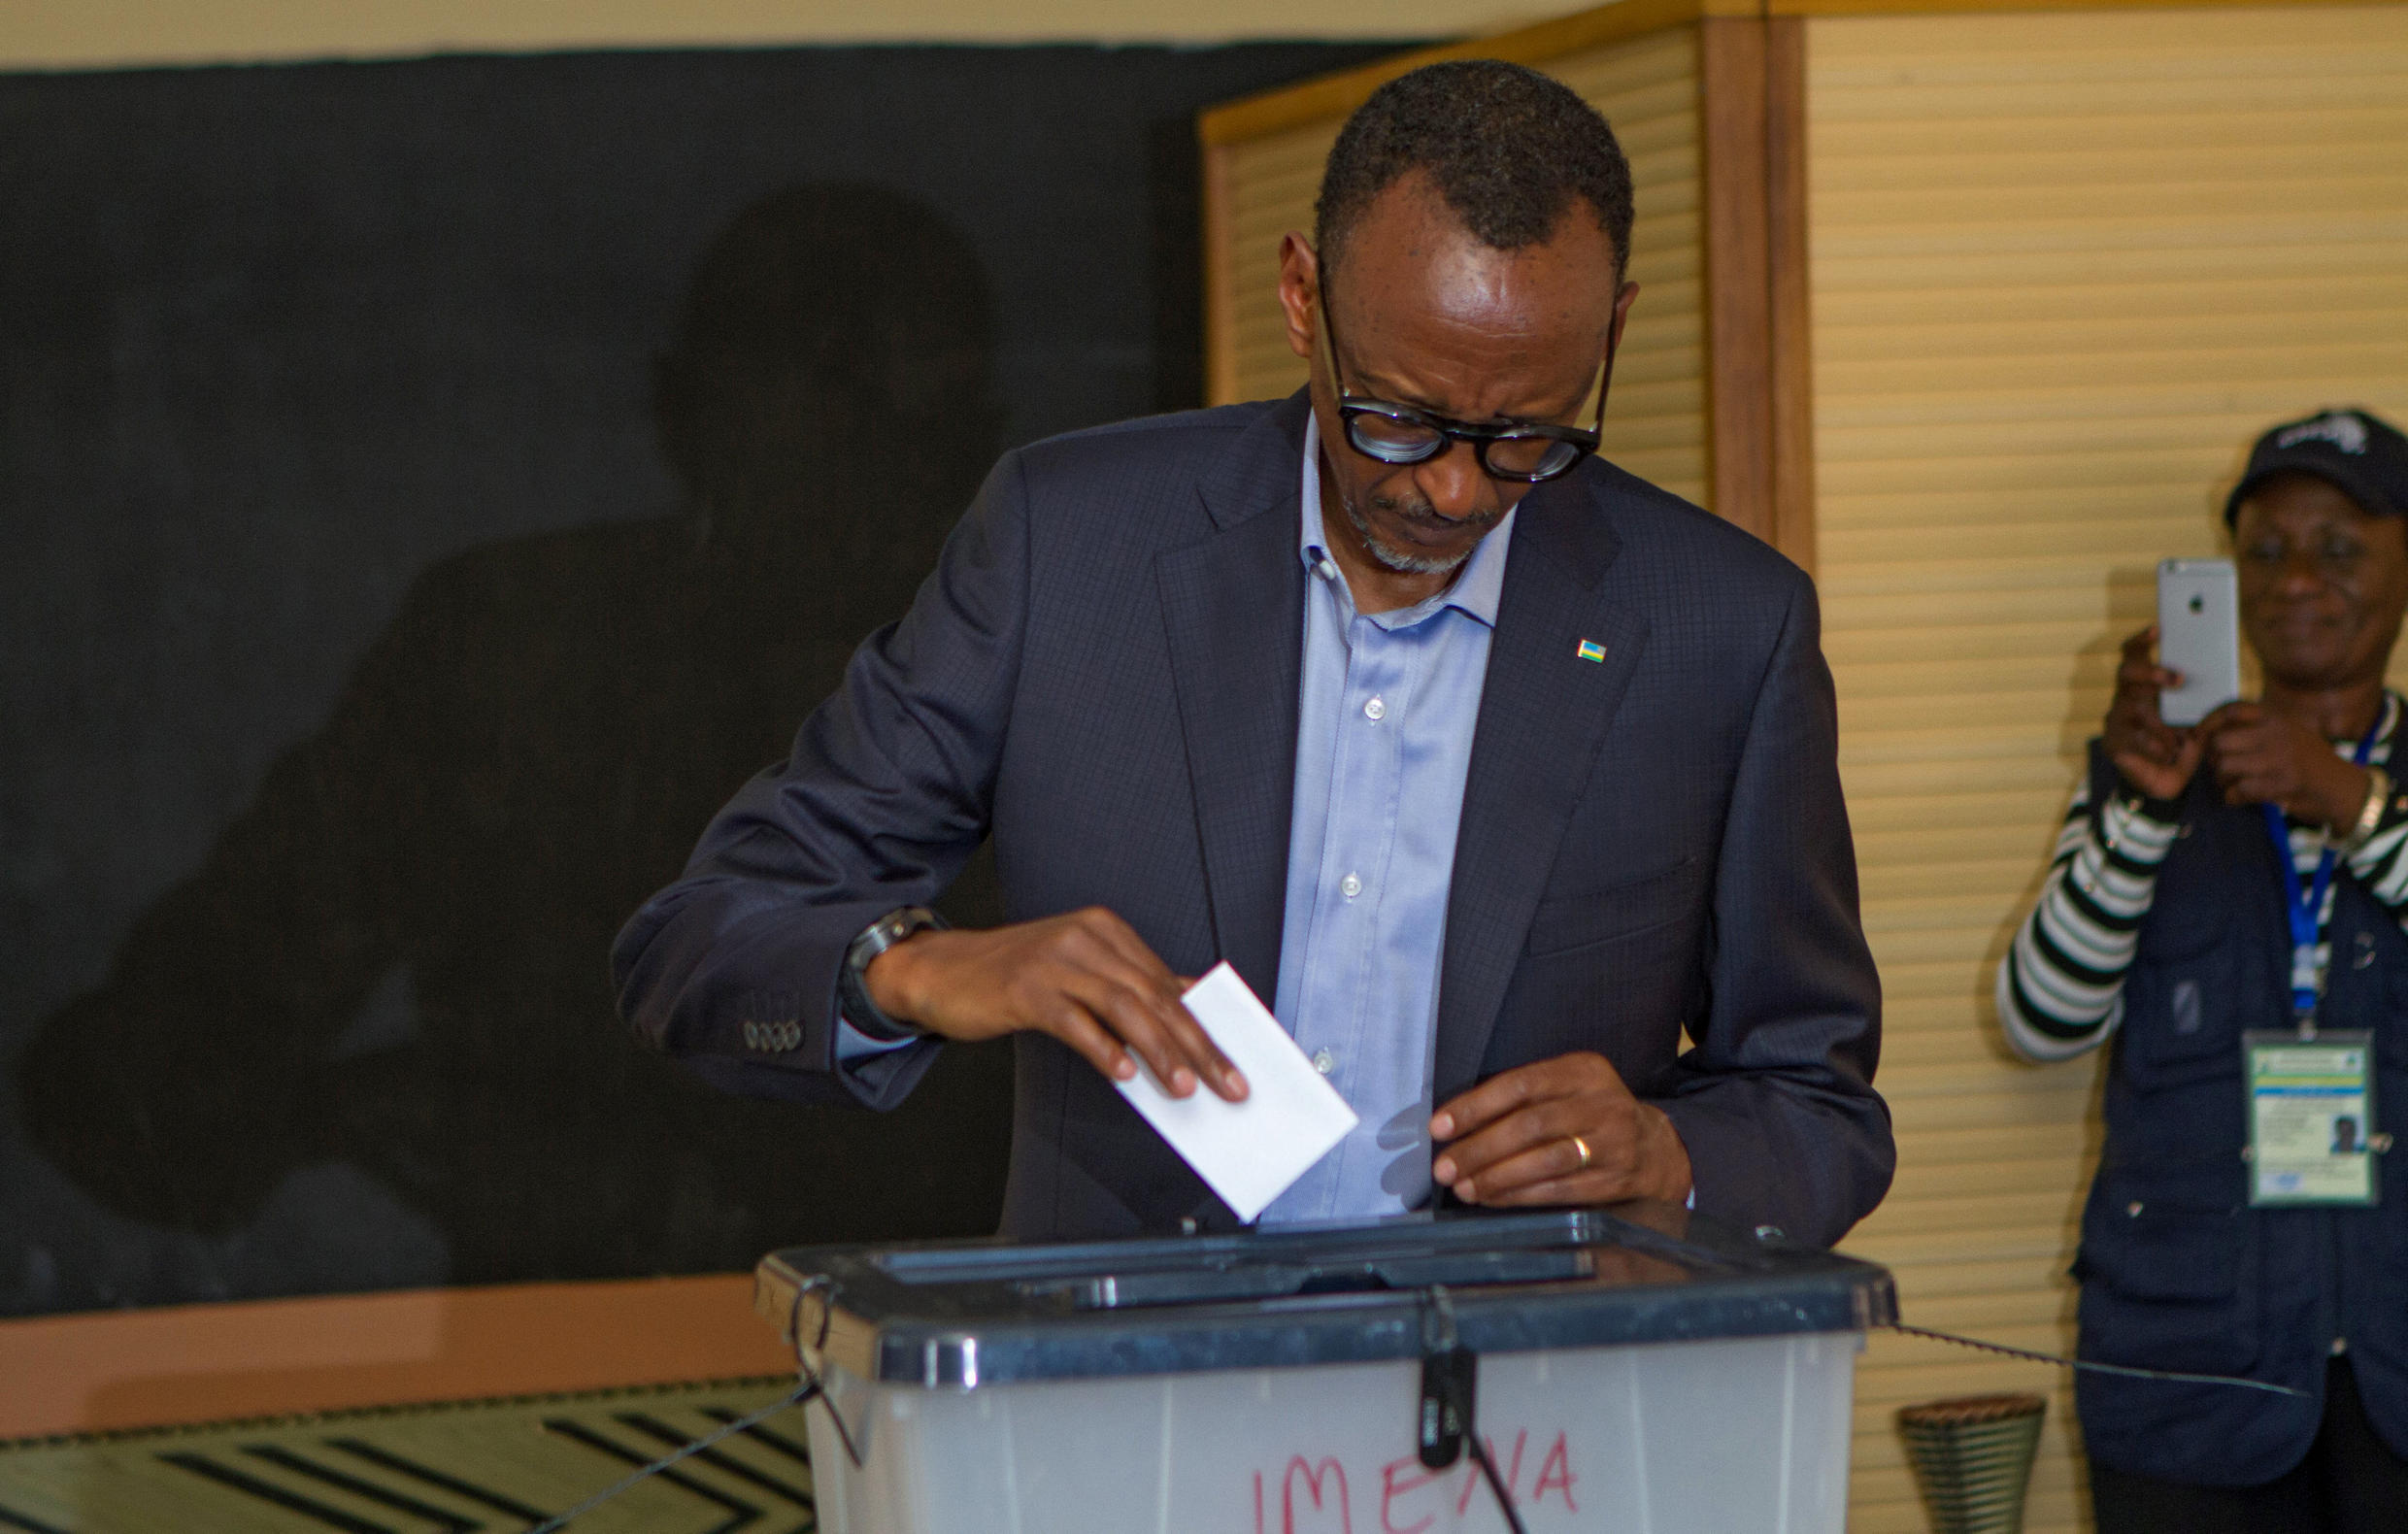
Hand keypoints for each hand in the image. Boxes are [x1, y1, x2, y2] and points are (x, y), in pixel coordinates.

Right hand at [864, 907, 1246, 1100]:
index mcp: (1107, 932)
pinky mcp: (1026, 987)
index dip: (1205, 1025)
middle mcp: (1087, 938)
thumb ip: (1125, 994)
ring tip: (1184, 1087)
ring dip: (1159, 1051)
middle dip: (1196, 1044)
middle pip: (1155, 996)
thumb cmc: (1014, 979)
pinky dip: (1103, 1048)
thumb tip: (1183, 1031)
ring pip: (1123, 1007)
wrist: (940, 970)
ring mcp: (1056, 960)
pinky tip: (1123, 1074)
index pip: (1169, 983)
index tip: (1233, 1061)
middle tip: (1226, 1083)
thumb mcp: (1077, 974)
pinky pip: (1074, 1021)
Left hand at [1428, 1052, 1690, 1206]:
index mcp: (1583, 1070)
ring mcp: (1614, 1142)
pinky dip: (1520, 1195)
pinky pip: (1559, 1189)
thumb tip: (1455, 1125)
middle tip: (1445, 1167)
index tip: (1439, 1127)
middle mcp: (1602, 1102)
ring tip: (1464, 1188)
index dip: (1475, 1106)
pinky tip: (1493, 1198)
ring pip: (1545, 1160)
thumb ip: (1523, 1099)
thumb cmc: (1591, 1115)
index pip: (1519, 1084)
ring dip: (1497, 1177)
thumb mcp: (1568, 1089)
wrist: (1658, 1147)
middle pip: (1530, 1125)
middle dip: (1480, 1149)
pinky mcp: (1616, 1178)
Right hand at [2103, 625, 2204, 800]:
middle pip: (2126, 672)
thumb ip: (2207, 702)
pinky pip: (2130, 739)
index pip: (2135, 652)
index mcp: (2145, 684)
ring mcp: (2117, 719)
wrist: (2167, 779)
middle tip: (2179, 679)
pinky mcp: (2113, 743)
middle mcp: (2127, 697)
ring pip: (2130, 708)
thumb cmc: (2185, 742)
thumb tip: (2222, 682)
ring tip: (2177, 738)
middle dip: (2152, 673)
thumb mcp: (2201, 720)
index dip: (2143, 639)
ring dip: (2157, 723)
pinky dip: (2152, 745)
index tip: (2159, 628)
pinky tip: (2166, 752)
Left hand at [2200, 702, 2373, 829]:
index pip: (2232, 709)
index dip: (2208, 722)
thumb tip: (2205, 732)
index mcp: (2277, 718)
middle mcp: (2277, 733)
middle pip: (2219, 741)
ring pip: (2224, 766)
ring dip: (2221, 781)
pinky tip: (2239, 798)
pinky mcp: (2281, 784)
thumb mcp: (2286, 733)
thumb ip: (2254, 728)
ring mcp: (2280, 758)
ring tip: (2230, 785)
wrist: (2342, 788)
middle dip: (2212, 759)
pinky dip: (2232, 798)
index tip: (2196, 736)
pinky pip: (2238, 790)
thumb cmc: (2308, 761)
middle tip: (2219, 769)